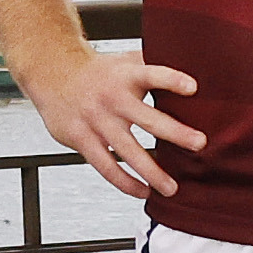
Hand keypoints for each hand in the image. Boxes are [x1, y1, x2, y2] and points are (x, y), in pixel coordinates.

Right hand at [25, 46, 206, 199]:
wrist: (53, 73)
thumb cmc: (99, 71)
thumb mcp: (125, 61)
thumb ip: (154, 65)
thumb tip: (193, 64)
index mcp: (126, 76)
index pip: (152, 75)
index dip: (172, 80)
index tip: (193, 88)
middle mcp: (113, 98)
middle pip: (147, 118)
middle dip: (175, 132)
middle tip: (199, 143)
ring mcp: (97, 121)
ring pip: (127, 150)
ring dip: (152, 171)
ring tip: (171, 188)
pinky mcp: (82, 139)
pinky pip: (106, 166)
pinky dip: (125, 182)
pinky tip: (143, 191)